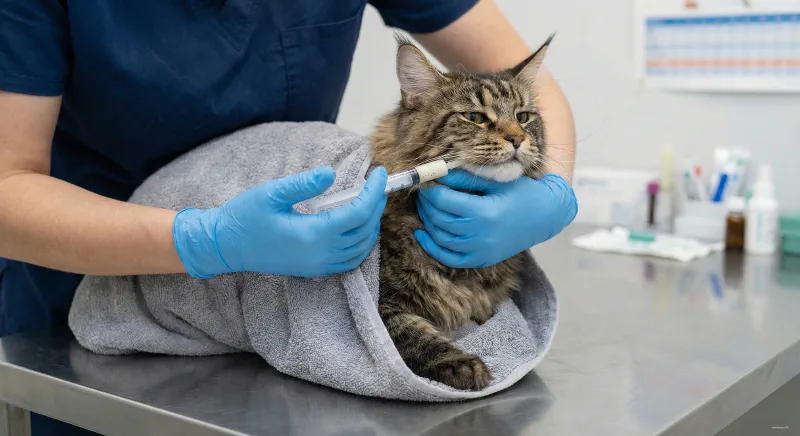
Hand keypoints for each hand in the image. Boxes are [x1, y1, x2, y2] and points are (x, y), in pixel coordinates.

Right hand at [173, 167, 387, 277]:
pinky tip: (358, 227)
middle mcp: (320, 254)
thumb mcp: (271, 193)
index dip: (374, 192)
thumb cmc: (244, 217)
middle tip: (378, 184)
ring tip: (371, 202)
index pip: (358, 213)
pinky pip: (349, 261)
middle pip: (364, 230)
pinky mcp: (313, 269)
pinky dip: (361, 244)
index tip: (379, 173)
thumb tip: (332, 173)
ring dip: (371, 225)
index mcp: (312, 234)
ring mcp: (317, 265)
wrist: (224, 246)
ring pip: (361, 248)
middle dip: (376, 206)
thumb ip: (303, 184)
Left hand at [414, 171, 576, 267]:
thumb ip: (465, 177)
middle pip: (439, 219)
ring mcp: (481, 251)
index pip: (444, 201)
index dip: (430, 191)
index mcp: (484, 212)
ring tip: (426, 207)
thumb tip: (437, 173)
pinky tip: (423, 233)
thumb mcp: (495, 180)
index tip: (425, 182)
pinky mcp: (481, 260)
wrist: (546, 216)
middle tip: (423, 192)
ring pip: (441, 238)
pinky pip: (449, 258)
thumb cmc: (522, 193)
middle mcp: (481, 235)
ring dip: (428, 222)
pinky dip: (433, 247)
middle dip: (426, 204)